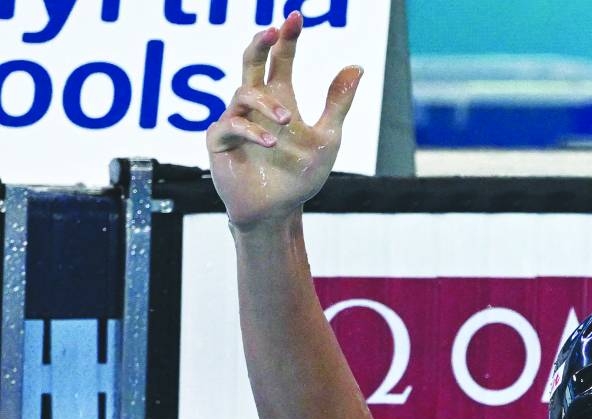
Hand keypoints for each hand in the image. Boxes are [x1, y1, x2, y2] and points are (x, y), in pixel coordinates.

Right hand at [207, 11, 362, 228]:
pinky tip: (270, 143)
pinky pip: (230, 125)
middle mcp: (254, 106)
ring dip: (267, 104)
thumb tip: (357, 66)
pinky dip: (251, 131)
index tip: (295, 17)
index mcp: (279, 99)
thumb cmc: (300, 176)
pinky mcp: (220, 142)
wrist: (279, 212)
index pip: (280, 60)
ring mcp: (234, 121)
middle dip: (259, 43)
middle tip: (271, 30)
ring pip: (244, 94)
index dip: (287, 38)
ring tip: (287, 121)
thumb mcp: (327, 137)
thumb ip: (338, 103)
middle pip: (250, 62)